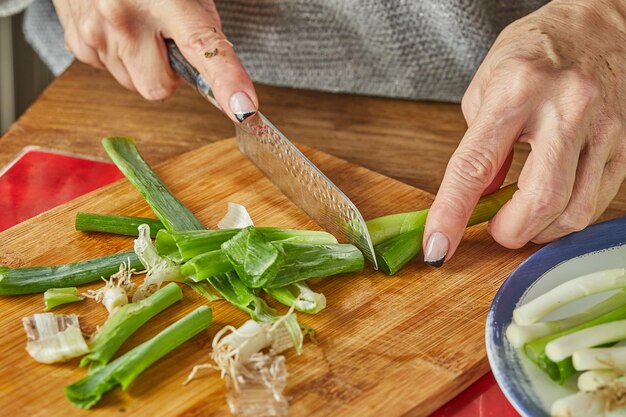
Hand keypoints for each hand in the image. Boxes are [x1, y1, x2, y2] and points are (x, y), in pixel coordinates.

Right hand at [52, 0, 256, 122]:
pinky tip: (117, 31)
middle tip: (165, 42)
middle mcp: (124, 17)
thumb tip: (223, 75)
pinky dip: (118, 58)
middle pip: (159, 88)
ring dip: (142, 66)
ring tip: (138, 28)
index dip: (226, 81)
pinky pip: (110, 72)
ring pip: (134, 84)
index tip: (244, 108)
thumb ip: (202, 28)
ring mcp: (96, 32)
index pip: (203, 48)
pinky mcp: (77, 42)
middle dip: (168, 74)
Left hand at [423, 0, 625, 265]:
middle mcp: (565, 109)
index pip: (475, 167)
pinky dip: (567, 214)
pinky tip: (553, 201)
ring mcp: (603, 127)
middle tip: (496, 228)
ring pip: (574, 211)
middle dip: (509, 232)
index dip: (451, 214)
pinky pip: (598, 201)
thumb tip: (481, 198)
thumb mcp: (485, 87)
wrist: (601, 22)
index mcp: (516, 91)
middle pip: (538, 201)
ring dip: (540, 229)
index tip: (437, 246)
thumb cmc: (536, 50)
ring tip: (524, 215)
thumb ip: (479, 146)